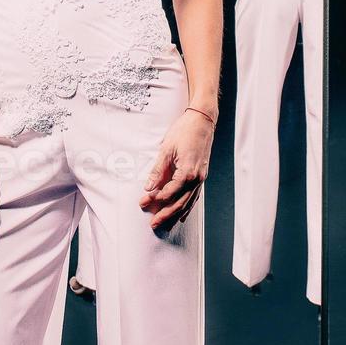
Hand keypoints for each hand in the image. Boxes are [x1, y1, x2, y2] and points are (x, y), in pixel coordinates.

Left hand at [139, 107, 215, 230]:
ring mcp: (201, 178)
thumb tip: (148, 187)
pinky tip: (183, 215)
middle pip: (180, 202)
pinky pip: (195, 196)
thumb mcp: (166, 149)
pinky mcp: (202, 175)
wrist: (202, 120)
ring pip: (188, 202)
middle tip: (153, 224)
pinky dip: (188, 207)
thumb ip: (158, 170)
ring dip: (176, 214)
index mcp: (187, 172)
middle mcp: (197, 178)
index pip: (169, 192)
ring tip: (165, 224)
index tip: (143, 203)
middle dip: (166, 214)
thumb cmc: (184, 131)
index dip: (155, 200)